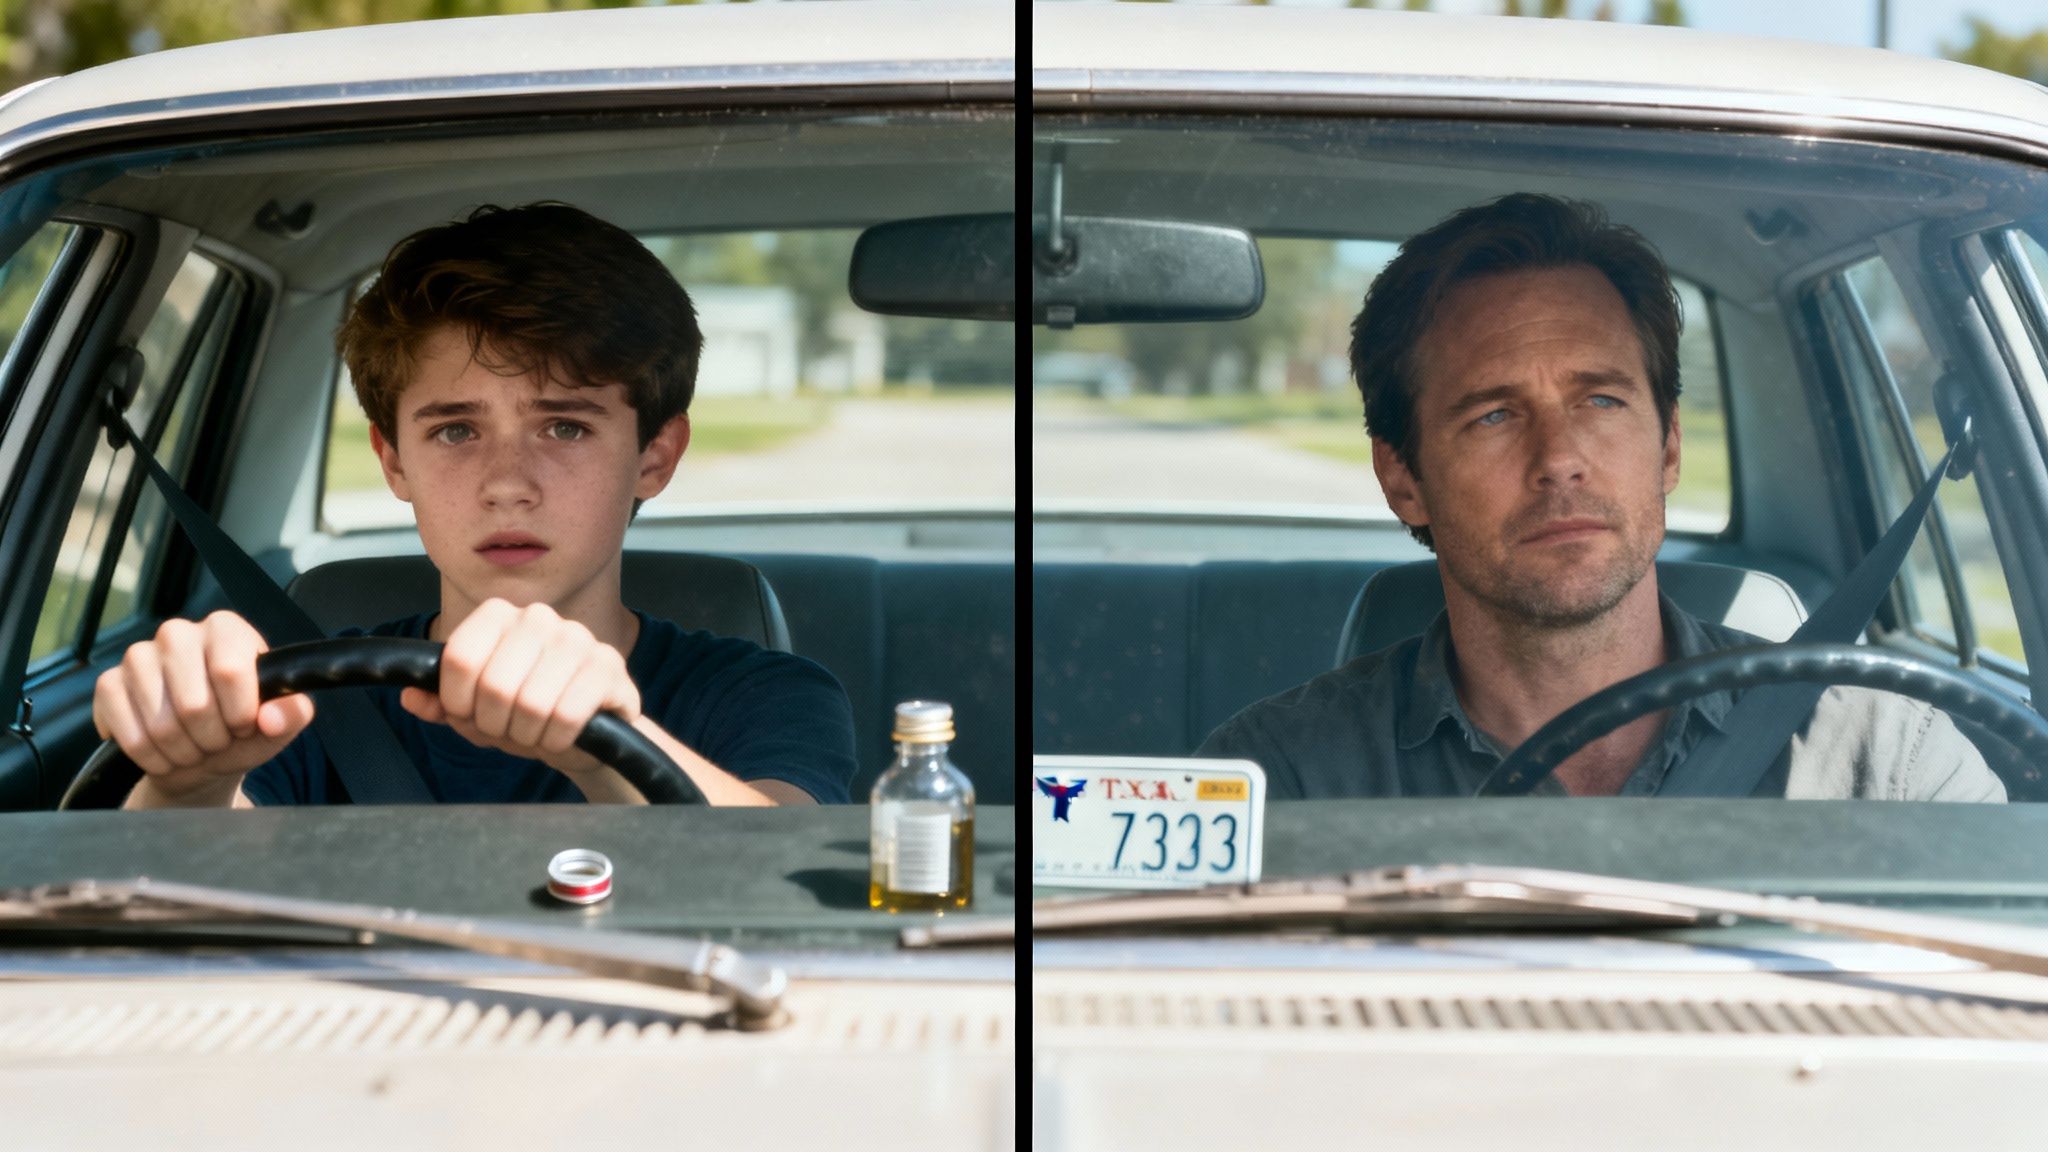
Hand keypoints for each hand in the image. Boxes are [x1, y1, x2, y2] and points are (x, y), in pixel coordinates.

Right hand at [94, 611, 315, 805]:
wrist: (199, 756)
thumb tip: (270, 718)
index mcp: (226, 630)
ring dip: (181, 751)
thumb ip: (293, 714)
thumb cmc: (242, 731)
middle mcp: (178, 633)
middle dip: (210, 739)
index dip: (240, 713)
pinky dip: (149, 754)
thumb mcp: (279, 724)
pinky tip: (161, 751)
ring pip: (160, 723)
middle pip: (194, 703)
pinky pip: (126, 730)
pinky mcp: (108, 683)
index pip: (230, 671)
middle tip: (216, 741)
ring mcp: (138, 656)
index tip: (245, 725)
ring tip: (192, 747)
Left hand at [400, 599, 638, 779]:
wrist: (585, 732)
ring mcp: (578, 638)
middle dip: (495, 723)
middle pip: (493, 685)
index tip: (469, 712)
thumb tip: (410, 697)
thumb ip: (441, 704)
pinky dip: (556, 739)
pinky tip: (562, 735)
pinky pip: (567, 715)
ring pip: (532, 703)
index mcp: (499, 615)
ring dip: (527, 734)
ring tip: (535, 731)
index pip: (459, 658)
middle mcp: (538, 617)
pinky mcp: (608, 667)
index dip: (457, 700)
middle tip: (507, 727)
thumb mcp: (476, 712)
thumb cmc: (526, 713)